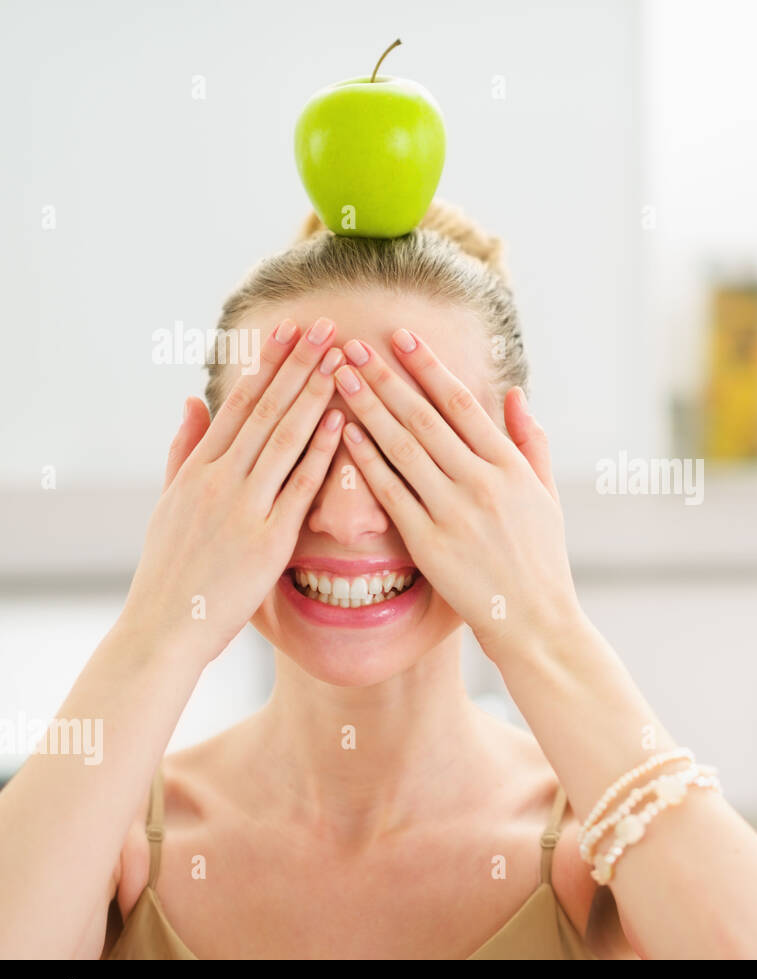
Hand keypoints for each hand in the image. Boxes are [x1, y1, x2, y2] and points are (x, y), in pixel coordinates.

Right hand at [121, 318, 344, 664]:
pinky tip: (342, 421)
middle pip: (265, 409)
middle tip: (327, 326)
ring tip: (341, 359)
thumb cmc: (171, 568)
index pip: (239, 403)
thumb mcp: (168, 501)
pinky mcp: (267, 538)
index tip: (292, 330)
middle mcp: (219, 479)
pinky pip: (299, 486)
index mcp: (198, 468)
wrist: (165, 625)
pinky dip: (321, 453)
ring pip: (284, 438)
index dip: (268, 363)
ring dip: (315, 394)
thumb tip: (190, 399)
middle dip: (299, 364)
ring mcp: (243, 506)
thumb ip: (183, 449)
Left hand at [328, 329, 580, 663]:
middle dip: (385, 376)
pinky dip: (366, 459)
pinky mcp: (430, 542)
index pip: (461, 403)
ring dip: (367, 406)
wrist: (535, 619)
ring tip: (339, 376)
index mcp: (510, 466)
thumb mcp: (547, 494)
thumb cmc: (542, 559)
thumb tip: (517, 394)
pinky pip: (391, 492)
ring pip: (402, 447)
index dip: (428, 367)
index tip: (401, 337)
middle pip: (424, 417)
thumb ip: (531, 442)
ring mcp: (455, 512)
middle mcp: (482, 482)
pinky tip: (344, 431)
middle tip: (353, 344)